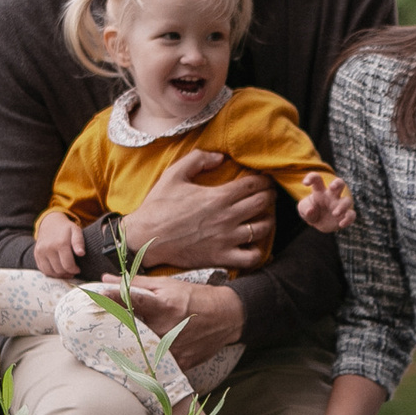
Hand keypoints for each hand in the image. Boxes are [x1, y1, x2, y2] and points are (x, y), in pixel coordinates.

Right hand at [33, 211, 84, 277]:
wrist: (50, 222)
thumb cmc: (66, 229)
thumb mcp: (76, 231)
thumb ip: (79, 242)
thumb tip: (81, 253)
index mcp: (60, 243)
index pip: (68, 265)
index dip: (74, 270)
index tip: (78, 269)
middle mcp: (48, 248)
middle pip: (59, 270)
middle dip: (67, 273)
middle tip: (72, 271)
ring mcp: (40, 252)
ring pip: (50, 272)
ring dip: (59, 275)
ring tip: (65, 272)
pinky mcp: (36, 254)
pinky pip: (43, 269)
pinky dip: (50, 273)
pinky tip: (57, 270)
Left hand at [98, 274, 244, 370]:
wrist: (227, 316)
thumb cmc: (194, 297)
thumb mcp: (167, 285)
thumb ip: (136, 284)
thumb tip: (106, 278)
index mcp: (163, 305)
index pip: (131, 302)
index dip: (112, 299)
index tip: (95, 297)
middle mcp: (167, 328)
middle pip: (132, 332)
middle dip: (116, 330)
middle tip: (99, 330)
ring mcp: (174, 348)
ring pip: (142, 352)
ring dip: (129, 350)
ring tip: (116, 349)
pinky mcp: (181, 362)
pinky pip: (157, 365)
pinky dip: (147, 362)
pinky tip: (139, 360)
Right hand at [117, 151, 274, 269]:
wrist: (145, 238)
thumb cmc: (158, 206)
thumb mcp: (174, 174)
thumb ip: (198, 159)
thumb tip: (221, 157)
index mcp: (218, 197)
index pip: (254, 185)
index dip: (264, 180)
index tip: (264, 179)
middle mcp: (227, 218)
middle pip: (263, 203)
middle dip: (269, 195)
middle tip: (268, 194)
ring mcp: (226, 239)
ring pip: (263, 228)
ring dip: (268, 220)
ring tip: (263, 216)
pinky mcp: (222, 257)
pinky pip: (252, 257)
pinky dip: (257, 250)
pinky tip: (252, 243)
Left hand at [297, 171, 353, 233]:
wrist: (317, 223)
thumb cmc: (310, 211)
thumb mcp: (302, 209)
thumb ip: (305, 208)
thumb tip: (310, 210)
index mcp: (320, 190)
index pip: (317, 179)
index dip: (311, 177)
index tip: (305, 183)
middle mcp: (332, 195)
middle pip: (339, 183)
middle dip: (337, 183)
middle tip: (332, 187)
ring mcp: (339, 205)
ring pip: (347, 200)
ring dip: (342, 206)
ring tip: (335, 214)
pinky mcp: (345, 215)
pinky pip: (351, 215)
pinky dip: (348, 219)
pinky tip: (341, 224)